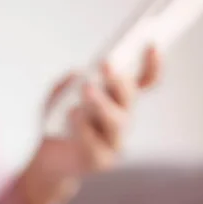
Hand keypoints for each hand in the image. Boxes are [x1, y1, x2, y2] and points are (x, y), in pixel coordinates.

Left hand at [20, 47, 162, 203]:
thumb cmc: (57, 123)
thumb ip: (65, 84)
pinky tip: (73, 113)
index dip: (152, 64)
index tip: (152, 43)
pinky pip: (94, 143)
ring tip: (87, 88)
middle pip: (129, 98)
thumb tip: (77, 76)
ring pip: (116, 120)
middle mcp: (122, 118)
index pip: (145, 80)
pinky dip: (82, 126)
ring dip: (102, 102)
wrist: (50, 160)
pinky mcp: (100, 160)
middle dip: (119, 80)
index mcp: (118, 98)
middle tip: (106, 63)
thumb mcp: (56, 97)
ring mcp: (114, 141)